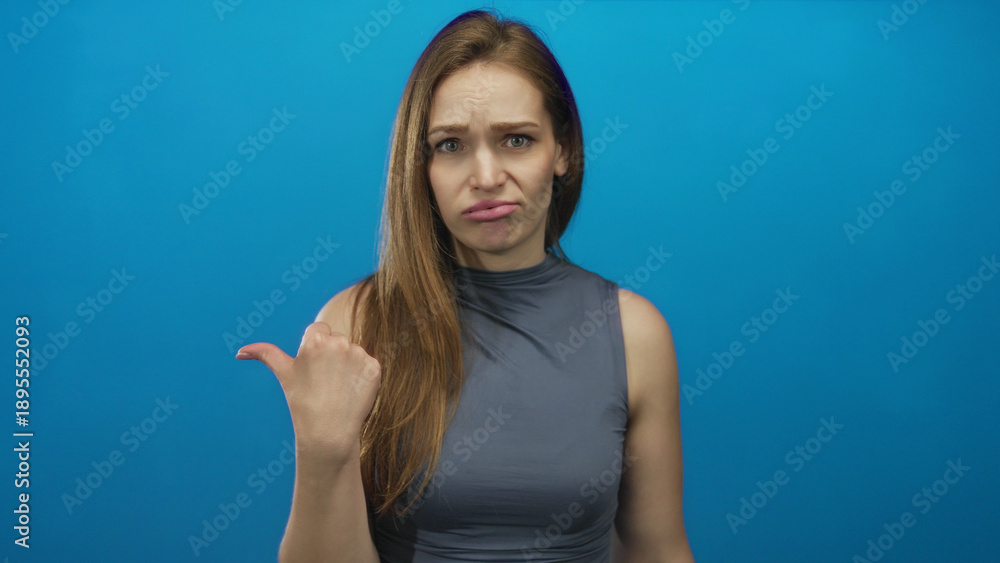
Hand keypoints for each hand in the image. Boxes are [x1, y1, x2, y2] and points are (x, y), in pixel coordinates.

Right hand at [235, 322, 380, 463]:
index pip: (318, 330)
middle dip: (331, 356)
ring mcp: (359, 355)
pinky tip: (352, 391)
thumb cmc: (302, 402)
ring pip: (353, 351)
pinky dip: (363, 377)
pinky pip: (369, 365)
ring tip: (337, 388)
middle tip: (324, 381)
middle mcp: (339, 342)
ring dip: (348, 365)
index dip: (315, 349)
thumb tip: (241, 351)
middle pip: (337, 339)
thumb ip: (265, 354)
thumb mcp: (284, 374)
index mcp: (315, 339)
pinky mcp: (375, 368)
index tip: (313, 368)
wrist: (328, 433)